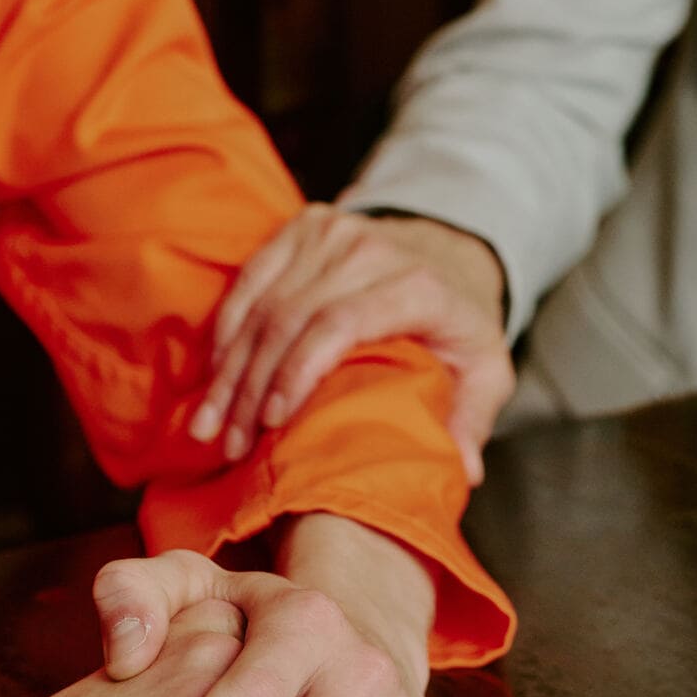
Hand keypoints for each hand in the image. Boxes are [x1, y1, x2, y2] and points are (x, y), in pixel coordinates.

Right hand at [189, 206, 511, 483]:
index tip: (273, 422)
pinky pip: (250, 280)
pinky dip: (226, 332)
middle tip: (231, 445)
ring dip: (229, 370)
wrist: (448, 258)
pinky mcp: (303, 226)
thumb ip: (475, 418)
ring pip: (263, 305)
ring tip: (209, 426)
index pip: (342, 323)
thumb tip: (465, 469)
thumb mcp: (488, 373)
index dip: (299, 371)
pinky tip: (214, 378)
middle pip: (291, 319)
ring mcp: (333, 232)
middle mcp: (371, 249)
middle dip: (252, 388)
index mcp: (418, 286)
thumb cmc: (459, 329)